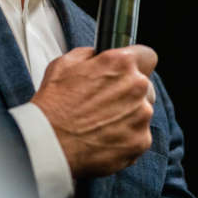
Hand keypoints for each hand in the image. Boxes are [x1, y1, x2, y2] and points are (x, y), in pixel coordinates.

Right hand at [32, 45, 157, 177]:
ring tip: (102, 123)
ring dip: (128, 115)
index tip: (128, 71)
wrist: (49, 143)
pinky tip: (104, 138)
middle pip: (145, 86)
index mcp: (121, 63)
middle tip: (106, 102)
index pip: (147, 55)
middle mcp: (136, 86)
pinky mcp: (141, 141)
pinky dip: (126, 138)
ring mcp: (141, 115)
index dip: (137, 63)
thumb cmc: (53, 104)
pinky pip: (139, 135)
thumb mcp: (64, 63)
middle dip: (130, 91)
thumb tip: (98, 56)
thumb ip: (90, 54)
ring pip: (143, 112)